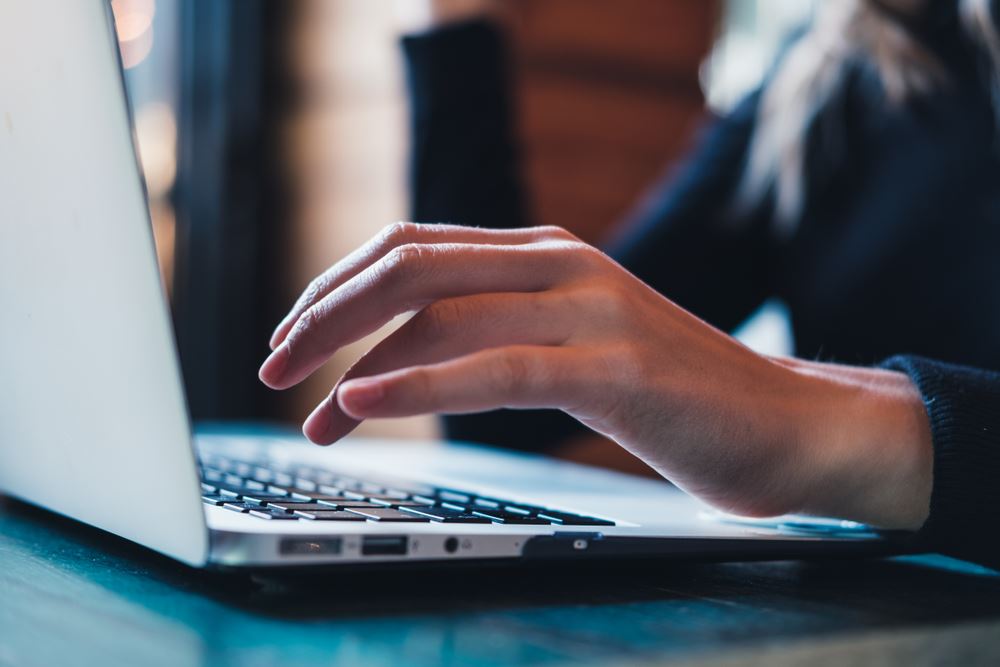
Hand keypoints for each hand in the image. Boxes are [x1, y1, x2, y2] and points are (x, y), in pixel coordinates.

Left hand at [261, 223, 932, 528]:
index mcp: (547, 254)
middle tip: (272, 368)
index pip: (414, 248)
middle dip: (326, 317)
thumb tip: (398, 357)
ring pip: (442, 313)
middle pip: (411, 266)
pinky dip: (418, 387)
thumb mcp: (570, 346)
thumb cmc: (671, 394)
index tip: (293, 339)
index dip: (338, 289)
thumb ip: (499, 330)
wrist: (785, 423)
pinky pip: (496, 368)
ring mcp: (592, 308)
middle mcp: (562, 263)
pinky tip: (363, 408)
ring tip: (311, 416)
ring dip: (356, 365)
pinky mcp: (616, 367)